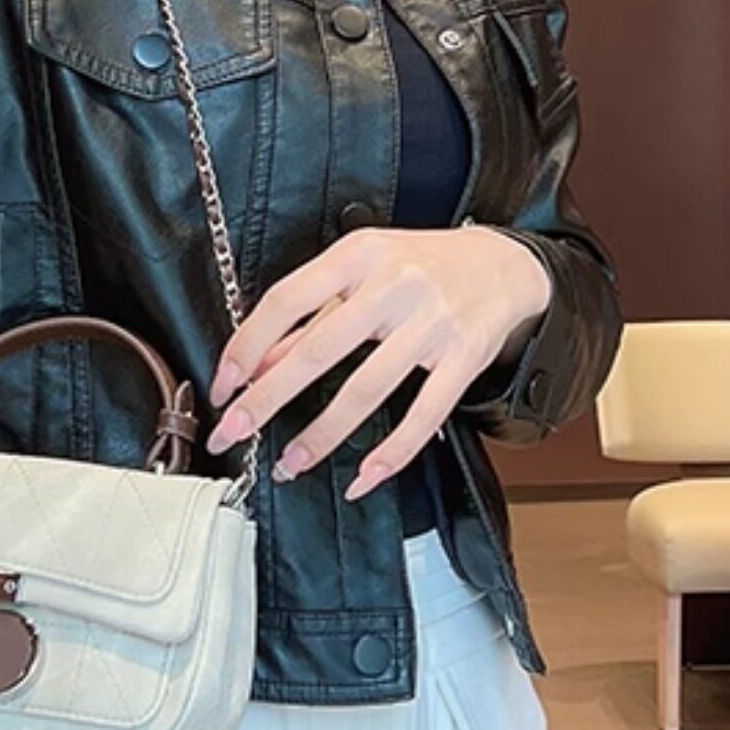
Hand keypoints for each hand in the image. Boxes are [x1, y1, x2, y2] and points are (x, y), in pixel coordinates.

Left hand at [203, 227, 553, 499]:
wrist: (505, 264)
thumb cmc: (422, 265)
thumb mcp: (360, 271)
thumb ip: (308, 314)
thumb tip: (256, 362)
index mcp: (359, 255)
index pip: (287, 300)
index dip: (247, 346)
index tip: (224, 386)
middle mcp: (394, 284)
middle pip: (317, 349)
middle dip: (267, 399)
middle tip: (233, 433)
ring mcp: (432, 322)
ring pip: (366, 388)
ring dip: (321, 434)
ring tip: (291, 462)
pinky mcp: (464, 357)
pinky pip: (424, 414)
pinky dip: (391, 452)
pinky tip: (363, 475)